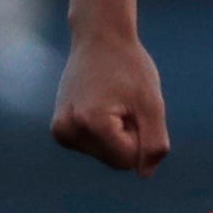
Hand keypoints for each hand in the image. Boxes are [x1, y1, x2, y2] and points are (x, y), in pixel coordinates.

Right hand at [50, 26, 169, 173]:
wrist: (99, 38)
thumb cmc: (129, 67)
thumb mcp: (152, 103)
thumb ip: (154, 142)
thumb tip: (144, 174)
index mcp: (91, 122)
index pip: (129, 160)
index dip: (140, 135)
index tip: (132, 106)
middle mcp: (68, 130)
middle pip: (115, 160)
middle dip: (127, 136)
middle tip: (122, 102)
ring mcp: (60, 131)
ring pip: (105, 155)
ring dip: (116, 134)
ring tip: (111, 101)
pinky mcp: (59, 130)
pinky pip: (94, 147)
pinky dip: (104, 132)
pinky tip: (99, 105)